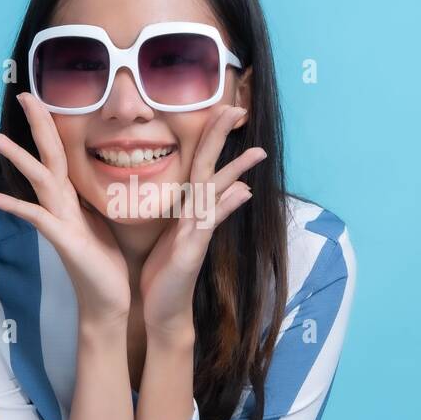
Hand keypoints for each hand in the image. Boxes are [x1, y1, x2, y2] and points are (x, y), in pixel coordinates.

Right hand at [0, 92, 131, 324]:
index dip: (52, 124)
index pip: (61, 152)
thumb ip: (91, 196)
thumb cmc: (107, 261)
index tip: (42, 96)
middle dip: (36, 125)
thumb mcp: (103, 219)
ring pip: (38, 181)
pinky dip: (17, 207)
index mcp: (72, 197)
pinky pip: (38, 219)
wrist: (109, 299)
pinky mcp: (64, 241)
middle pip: (48, 155)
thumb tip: (95, 173)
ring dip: (17, 157)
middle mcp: (61, 205)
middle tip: (22, 94)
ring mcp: (59, 221)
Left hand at [139, 104, 265, 337]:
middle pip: (210, 169)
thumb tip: (223, 188)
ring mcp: (199, 232)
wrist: (163, 310)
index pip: (199, 164)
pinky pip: (209, 223)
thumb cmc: (163, 273)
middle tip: (239, 109)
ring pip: (215, 193)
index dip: (208, 136)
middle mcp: (198, 216)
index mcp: (188, 209)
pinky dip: (226, 206)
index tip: (220, 108)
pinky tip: (243, 191)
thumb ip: (190, 211)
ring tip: (257, 152)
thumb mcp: (171, 236)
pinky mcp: (194, 250)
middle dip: (222, 139)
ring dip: (236, 171)